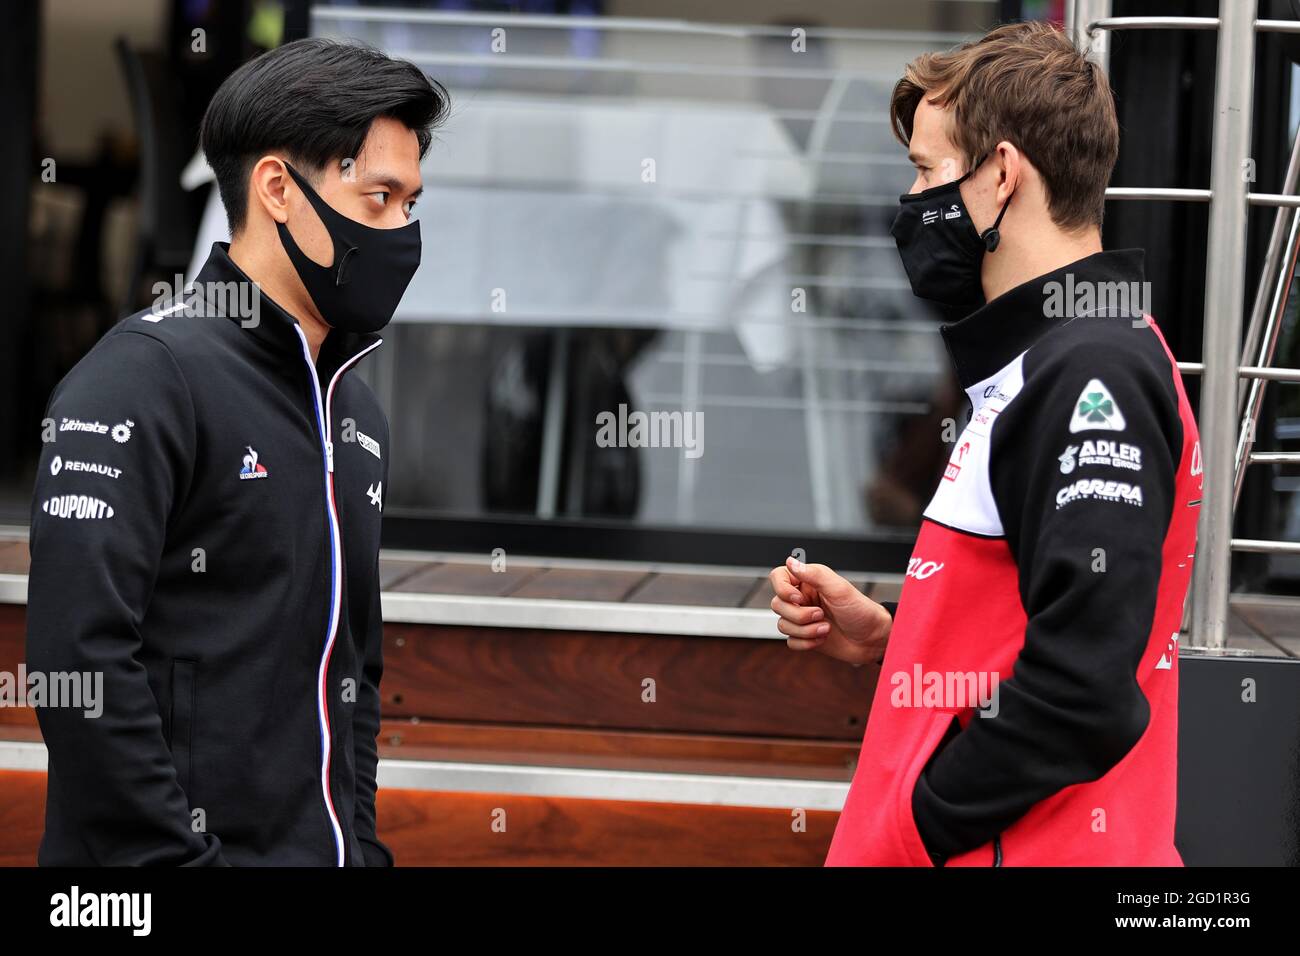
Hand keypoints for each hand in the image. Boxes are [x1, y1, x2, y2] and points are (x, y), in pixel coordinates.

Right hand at [768, 557, 890, 666]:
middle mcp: (803, 598)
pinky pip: (790, 641)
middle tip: (821, 615)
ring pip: (783, 624)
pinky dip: (805, 643)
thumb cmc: (861, 611)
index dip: (782, 589)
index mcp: (809, 581)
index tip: (798, 598)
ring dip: (805, 630)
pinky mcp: (805, 636)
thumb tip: (790, 561)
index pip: (778, 577)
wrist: (874, 639)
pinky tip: (822, 639)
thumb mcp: (839, 589)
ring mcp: (803, 618)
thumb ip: (813, 574)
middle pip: (778, 604)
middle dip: (799, 615)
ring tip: (826, 629)